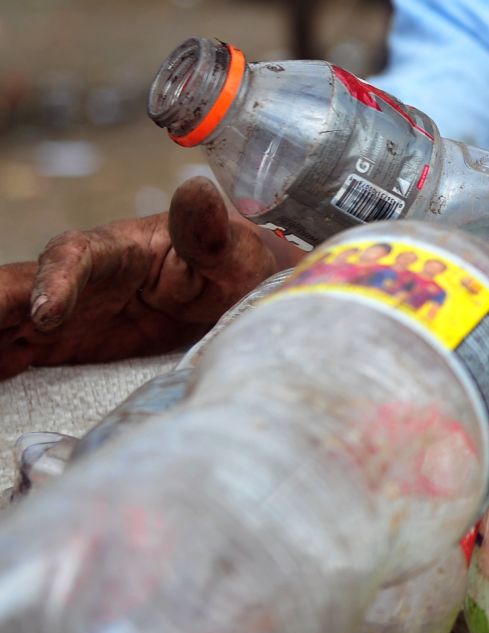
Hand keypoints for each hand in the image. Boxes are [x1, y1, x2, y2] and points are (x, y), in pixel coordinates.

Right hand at [0, 177, 290, 379]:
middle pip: (15, 290)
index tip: (45, 314)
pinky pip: (13, 352)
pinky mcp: (60, 343)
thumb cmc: (233, 264)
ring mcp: (63, 311)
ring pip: (5, 321)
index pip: (72, 256)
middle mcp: (76, 279)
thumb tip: (197, 191)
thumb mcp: (230, 250)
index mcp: (114, 250)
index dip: (53, 281)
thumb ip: (208, 230)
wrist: (233, 294)